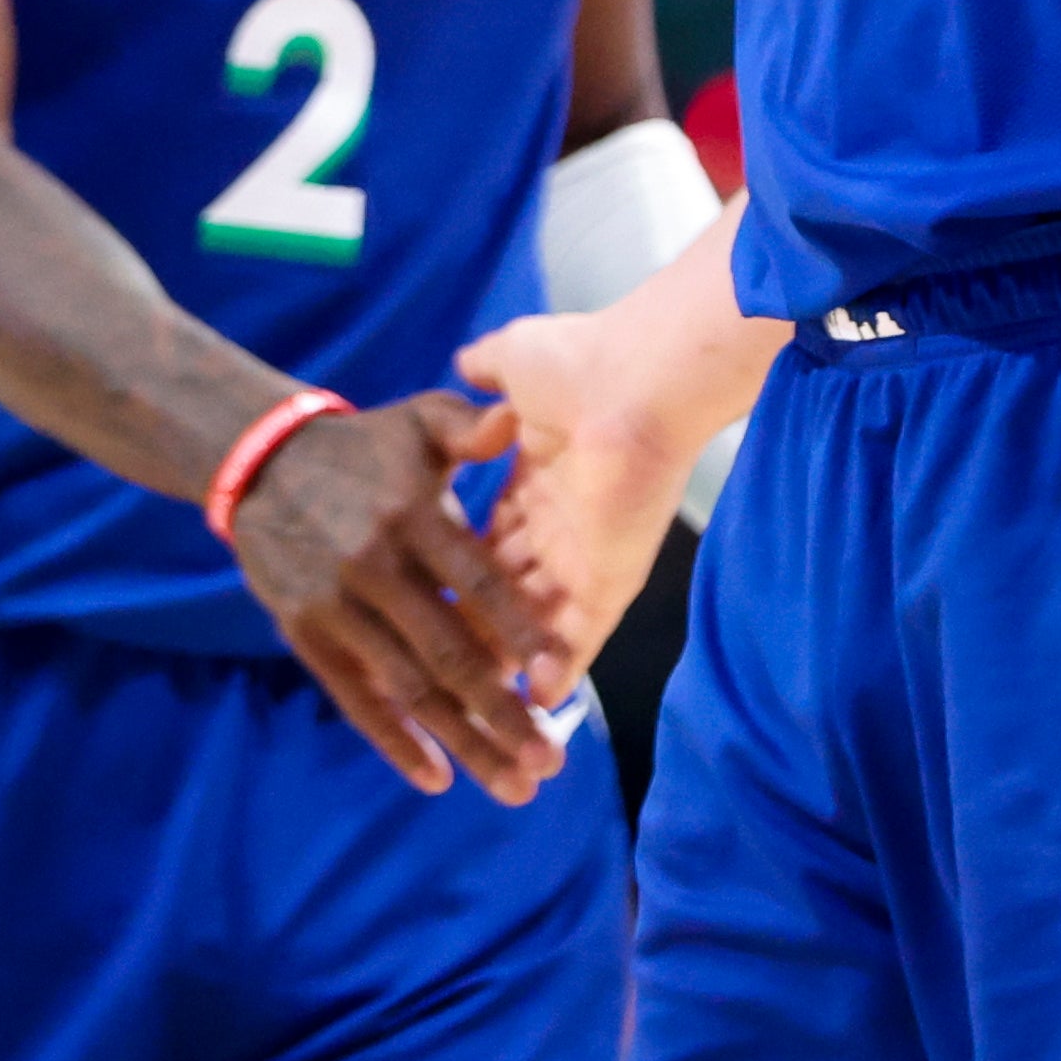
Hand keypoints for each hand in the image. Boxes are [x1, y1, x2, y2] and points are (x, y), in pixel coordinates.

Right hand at [221, 389, 564, 804]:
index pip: (476, 582)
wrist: (259, 461)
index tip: (558, 676)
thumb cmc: (363, 446)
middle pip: (448, 653)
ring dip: (463, 742)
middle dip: (502, 713)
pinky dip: (394, 742)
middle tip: (550, 761)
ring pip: (408, 689)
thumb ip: (471, 424)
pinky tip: (436, 779)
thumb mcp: (417, 419)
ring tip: (513, 786)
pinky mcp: (305, 634)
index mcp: (413, 515)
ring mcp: (336, 606)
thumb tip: (515, 418)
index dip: (517, 630)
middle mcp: (375, 566)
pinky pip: (355, 698)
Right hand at [456, 310, 704, 702]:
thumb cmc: (577, 362)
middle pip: (505, 593)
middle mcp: (557, 528)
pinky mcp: (611, 580)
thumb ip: (488, 371)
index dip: (459, 573)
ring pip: (537, 626)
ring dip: (510, 661)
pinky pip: (583, 636)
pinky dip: (562, 668)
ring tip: (475, 695)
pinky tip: (537, 700)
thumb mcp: (515, 360)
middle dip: (475, 632)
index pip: (489, 541)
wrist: (638, 375)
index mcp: (533, 481)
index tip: (423, 604)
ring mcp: (584, 558)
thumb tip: (466, 363)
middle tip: (439, 667)